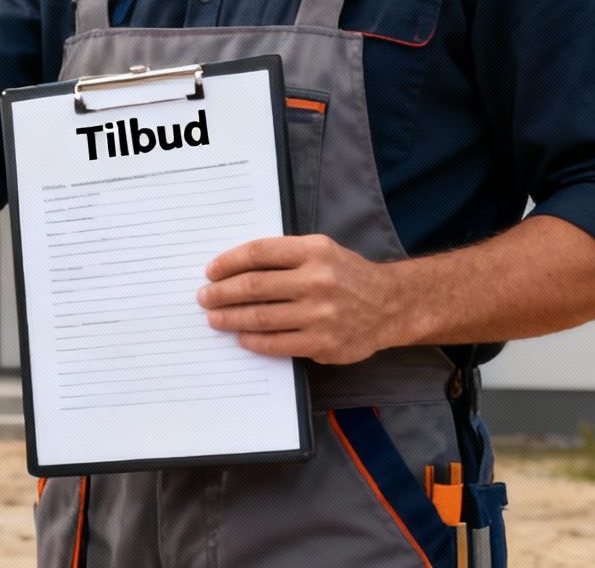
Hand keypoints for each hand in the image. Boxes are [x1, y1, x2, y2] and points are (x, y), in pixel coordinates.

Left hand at [198, 234, 403, 364]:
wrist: (390, 305)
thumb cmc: (346, 275)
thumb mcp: (321, 250)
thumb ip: (284, 255)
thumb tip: (233, 268)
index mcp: (314, 251)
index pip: (258, 254)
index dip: (228, 262)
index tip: (210, 271)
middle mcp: (318, 281)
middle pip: (254, 287)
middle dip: (222, 293)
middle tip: (204, 297)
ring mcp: (321, 315)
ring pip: (261, 317)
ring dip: (230, 318)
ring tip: (214, 317)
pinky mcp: (324, 343)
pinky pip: (277, 344)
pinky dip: (254, 340)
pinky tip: (241, 336)